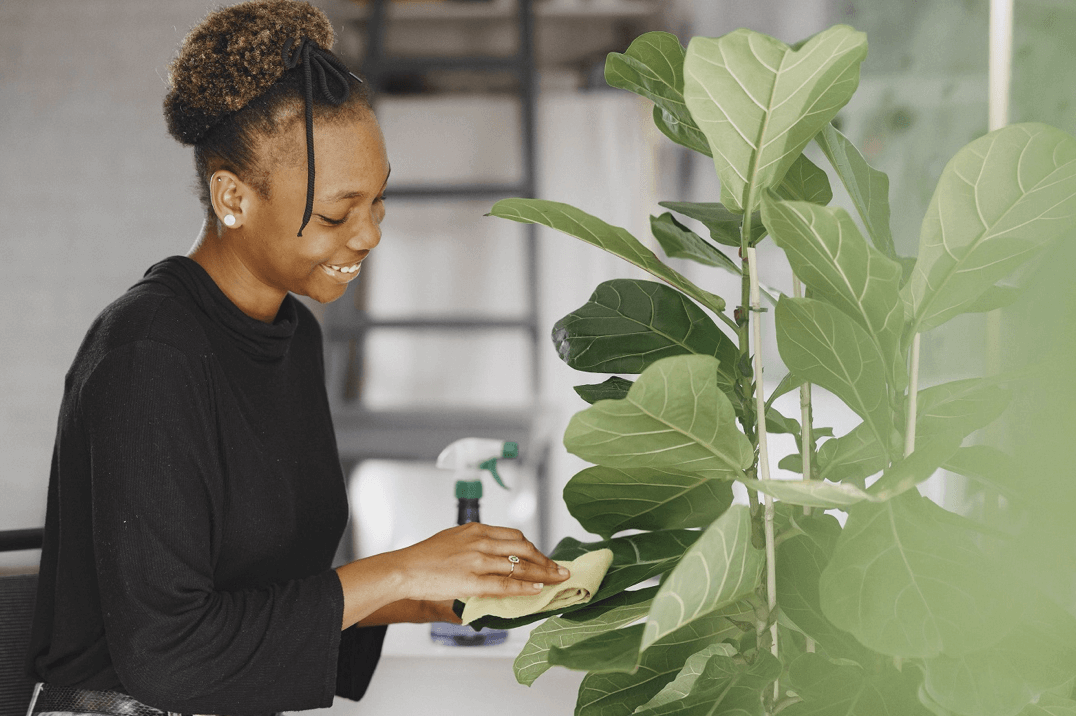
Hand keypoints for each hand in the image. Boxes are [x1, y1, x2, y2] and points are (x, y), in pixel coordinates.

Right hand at [391, 522, 569, 602]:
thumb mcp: (451, 540)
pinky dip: (525, 586)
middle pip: (523, 548)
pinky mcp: (472, 579)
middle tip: (559, 569)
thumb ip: (471, 545)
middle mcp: (480, 540)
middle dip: (545, 559)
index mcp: (475, 529)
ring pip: (520, 565)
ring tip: (558, 580)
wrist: (403, 568)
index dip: (533, 547)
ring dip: (543, 573)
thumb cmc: (422, 557)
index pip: (514, 536)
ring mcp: (477, 560)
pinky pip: (505, 583)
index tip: (543, 557)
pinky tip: (538, 589)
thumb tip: (487, 556)